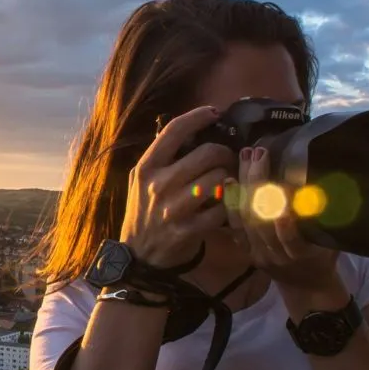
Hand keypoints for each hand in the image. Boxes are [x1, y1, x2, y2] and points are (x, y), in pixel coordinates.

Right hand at [121, 105, 237, 268]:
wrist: (138, 256)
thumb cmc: (144, 212)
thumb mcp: (141, 181)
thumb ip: (162, 157)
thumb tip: (192, 131)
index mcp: (147, 168)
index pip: (174, 130)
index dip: (198, 116)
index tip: (214, 113)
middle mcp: (158, 185)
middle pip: (207, 153)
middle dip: (225, 153)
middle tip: (227, 159)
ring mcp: (173, 209)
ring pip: (219, 179)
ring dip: (229, 179)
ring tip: (228, 181)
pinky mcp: (188, 230)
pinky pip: (222, 210)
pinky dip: (229, 206)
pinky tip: (227, 204)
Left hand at [224, 146, 340, 291]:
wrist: (306, 288)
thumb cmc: (324, 258)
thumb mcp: (331, 241)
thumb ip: (326, 218)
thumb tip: (325, 182)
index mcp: (301, 254)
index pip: (288, 231)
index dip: (284, 208)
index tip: (285, 181)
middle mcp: (275, 255)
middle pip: (260, 218)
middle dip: (258, 182)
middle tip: (259, 153)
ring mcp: (257, 253)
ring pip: (245, 218)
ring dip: (244, 184)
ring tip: (245, 157)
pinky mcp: (246, 251)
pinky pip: (235, 225)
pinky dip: (231, 202)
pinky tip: (230, 180)